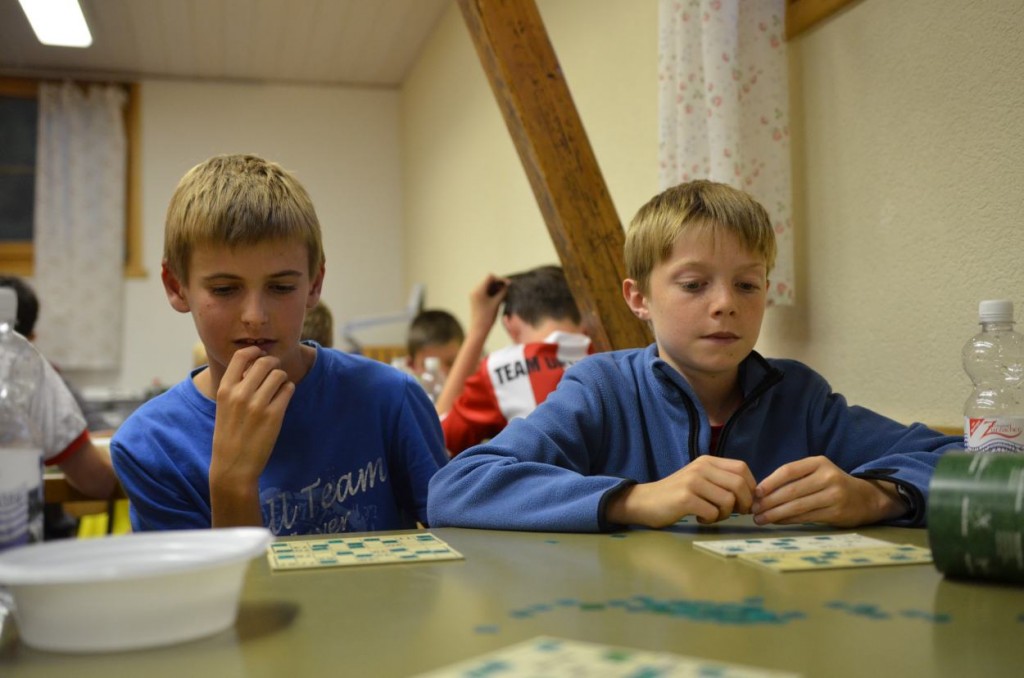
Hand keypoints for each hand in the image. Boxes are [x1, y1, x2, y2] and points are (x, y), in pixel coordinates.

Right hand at [209, 345, 294, 525]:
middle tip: (274, 372)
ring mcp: (258, 405)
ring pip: (279, 374)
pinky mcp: (275, 415)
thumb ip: (236, 385)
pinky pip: (288, 389)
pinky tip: (282, 398)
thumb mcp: (224, 406)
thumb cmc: (229, 435)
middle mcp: (240, 394)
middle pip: (264, 362)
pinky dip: (288, 391)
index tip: (260, 355)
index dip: (254, 351)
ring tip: (278, 388)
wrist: (233, 466)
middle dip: (272, 364)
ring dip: (282, 378)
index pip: (241, 356)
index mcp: (225, 390)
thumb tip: (254, 363)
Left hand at [467, 273, 508, 335]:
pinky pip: (484, 291)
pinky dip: (492, 292)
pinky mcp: (475, 299)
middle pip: (488, 281)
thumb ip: (502, 293)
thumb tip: (507, 286)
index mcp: (478, 290)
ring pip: (486, 286)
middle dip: (498, 284)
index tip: (508, 284)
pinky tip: (498, 297)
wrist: (478, 329)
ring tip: (504, 294)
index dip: (500, 279)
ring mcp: (474, 295)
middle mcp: (474, 290)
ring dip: (495, 288)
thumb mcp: (496, 303)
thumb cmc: (487, 317)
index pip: (490, 277)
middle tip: (507, 289)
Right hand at [606, 456, 755, 527]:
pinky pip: (712, 512)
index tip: (746, 502)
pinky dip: (710, 519)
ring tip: (712, 515)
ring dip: (725, 514)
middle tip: (737, 513)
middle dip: (744, 503)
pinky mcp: (685, 498)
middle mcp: (701, 467)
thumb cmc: (676, 494)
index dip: (751, 487)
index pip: (742, 468)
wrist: (645, 501)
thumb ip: (722, 481)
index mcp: (707, 461)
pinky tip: (700, 518)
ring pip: (728, 500)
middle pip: (739, 484)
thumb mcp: (700, 480)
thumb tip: (752, 495)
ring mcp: (692, 482)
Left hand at [752, 456, 903, 526]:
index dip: (770, 482)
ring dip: (775, 514)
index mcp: (818, 462)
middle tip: (753, 509)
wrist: (865, 498)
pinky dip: (788, 520)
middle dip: (769, 501)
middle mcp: (827, 476)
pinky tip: (777, 521)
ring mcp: (833, 495)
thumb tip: (761, 492)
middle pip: (791, 490)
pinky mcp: (836, 512)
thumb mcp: (816, 472)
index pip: (789, 470)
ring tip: (760, 519)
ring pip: (798, 505)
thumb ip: (794, 478)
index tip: (756, 492)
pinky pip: (806, 517)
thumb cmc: (831, 484)